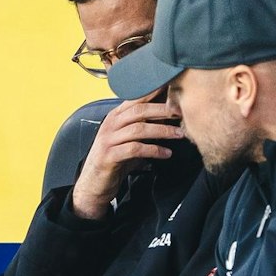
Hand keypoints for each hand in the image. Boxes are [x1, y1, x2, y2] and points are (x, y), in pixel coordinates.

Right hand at [72, 98, 182, 219]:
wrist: (93, 183)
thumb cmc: (114, 159)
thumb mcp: (128, 138)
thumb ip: (143, 126)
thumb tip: (170, 115)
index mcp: (115, 116)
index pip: (136, 98)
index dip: (156, 93)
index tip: (175, 91)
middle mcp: (110, 125)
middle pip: (139, 110)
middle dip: (163, 110)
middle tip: (182, 113)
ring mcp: (108, 140)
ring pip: (139, 129)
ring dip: (162, 131)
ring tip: (179, 135)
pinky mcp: (109, 156)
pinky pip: (135, 149)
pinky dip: (154, 150)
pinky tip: (166, 154)